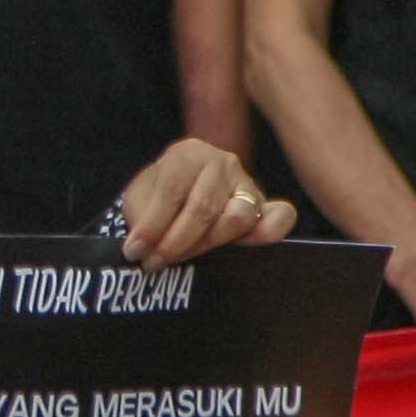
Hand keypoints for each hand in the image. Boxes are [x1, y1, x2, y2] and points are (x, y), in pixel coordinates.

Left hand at [116, 138, 295, 265]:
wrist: (177, 195)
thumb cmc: (156, 196)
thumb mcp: (140, 199)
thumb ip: (143, 218)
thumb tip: (142, 248)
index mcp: (187, 154)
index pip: (172, 191)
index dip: (152, 225)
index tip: (135, 252)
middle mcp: (222, 162)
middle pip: (203, 208)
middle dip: (176, 242)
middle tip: (155, 262)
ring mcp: (246, 183)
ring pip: (237, 217)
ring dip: (208, 243)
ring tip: (183, 256)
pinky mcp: (264, 206)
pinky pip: (280, 216)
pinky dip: (270, 232)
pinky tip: (249, 244)